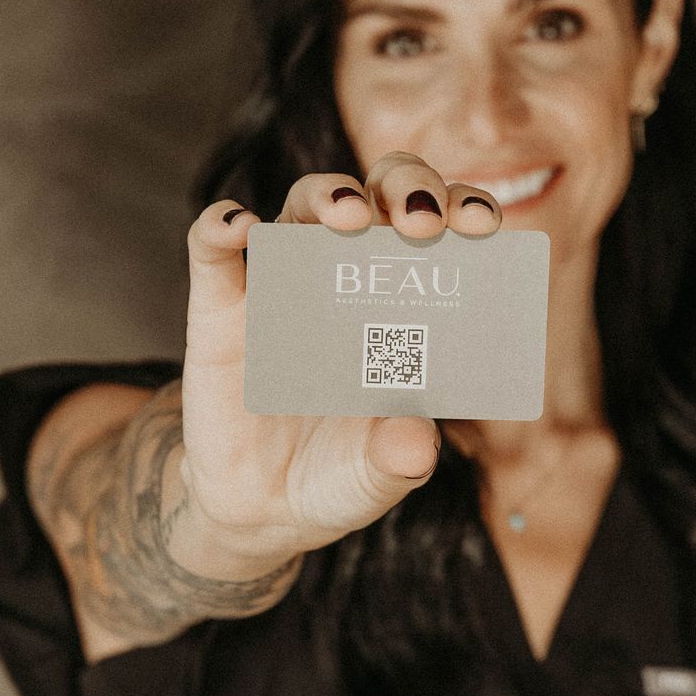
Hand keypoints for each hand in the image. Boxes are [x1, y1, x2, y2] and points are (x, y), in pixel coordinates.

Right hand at [175, 151, 502, 567]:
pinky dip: (221, 226)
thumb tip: (417, 439)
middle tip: (421, 223)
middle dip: (406, 188)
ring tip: (349, 215)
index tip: (482, 225)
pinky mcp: (220, 308)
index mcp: (407, 298)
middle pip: (378, 194)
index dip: (465, 209)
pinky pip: (212, 248)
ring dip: (329, 194)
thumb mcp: (379, 477)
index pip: (442, 226)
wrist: (263, 507)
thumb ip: (400, 459)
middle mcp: (348, 274)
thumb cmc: (341, 473)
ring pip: (304, 204)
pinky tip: (239, 224)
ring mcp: (283, 283)